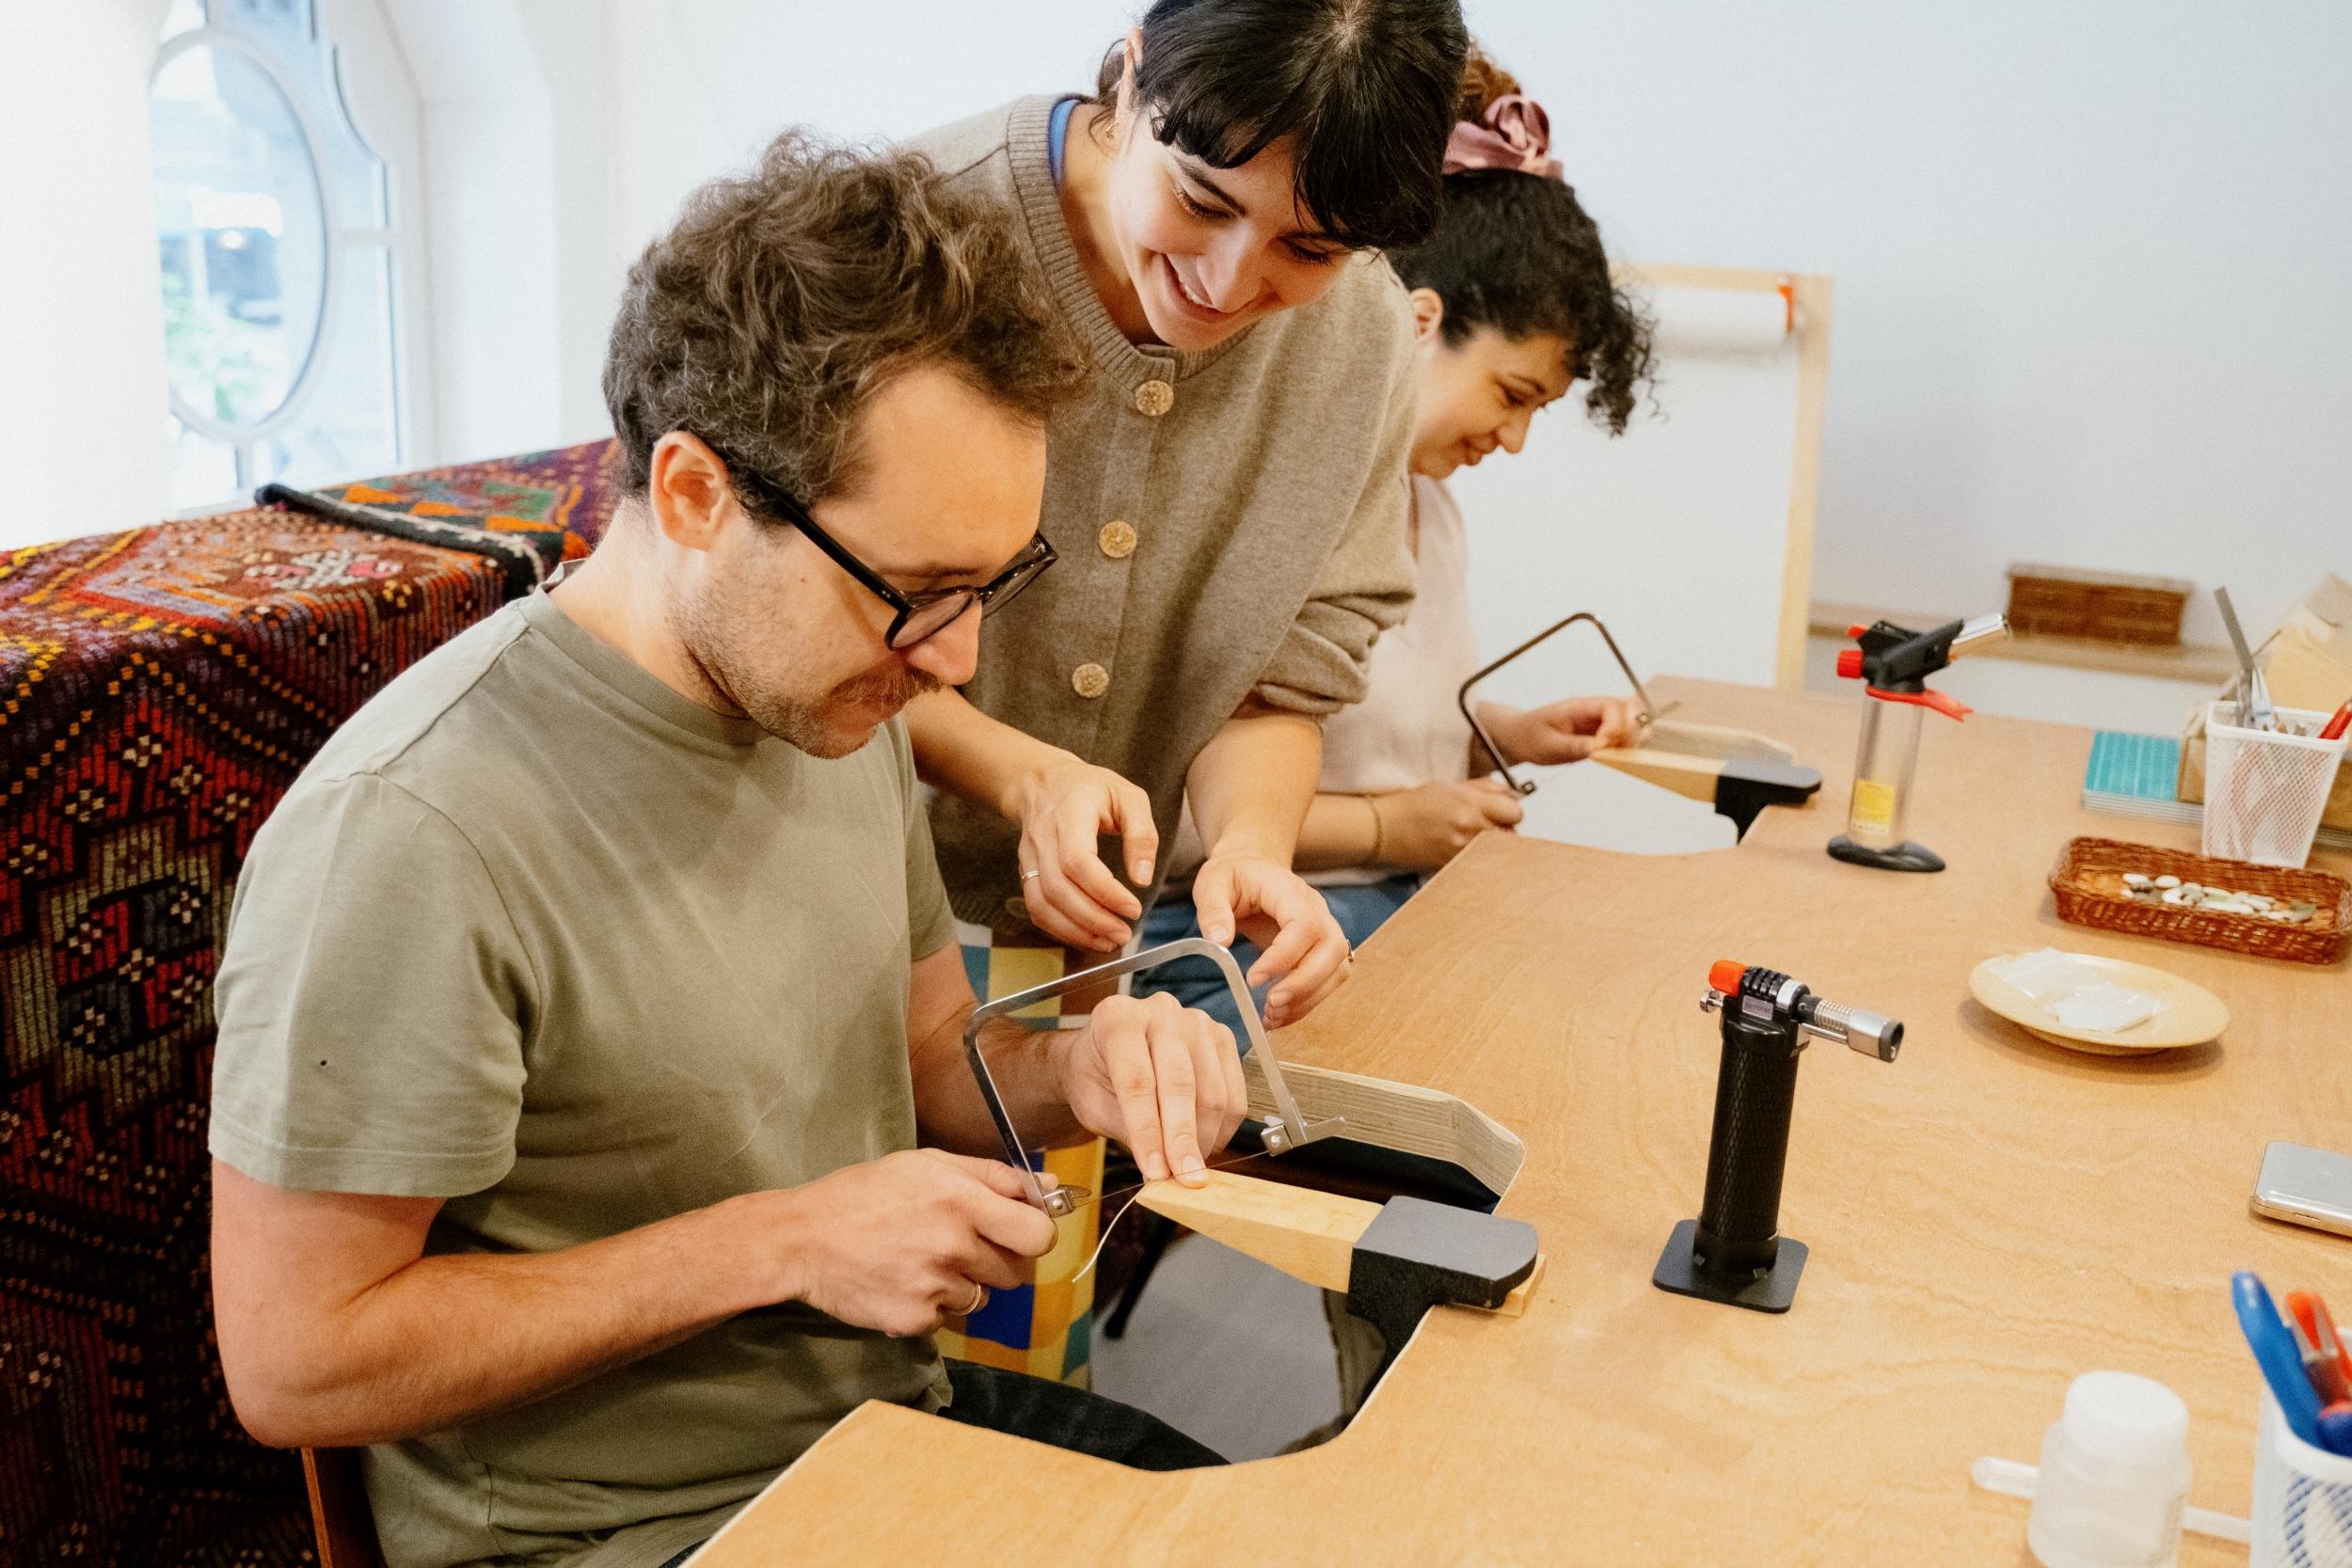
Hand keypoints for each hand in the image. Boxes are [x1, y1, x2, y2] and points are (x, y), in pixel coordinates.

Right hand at [771, 1149, 1057, 1336]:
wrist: (803, 1239)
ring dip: (964, 1281)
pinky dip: (933, 1303)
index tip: (1018, 1230)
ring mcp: (935, 1287)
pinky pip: (948, 1316)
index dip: (1035, 1234)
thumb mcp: (929, 1164)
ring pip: (982, 1295)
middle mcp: (953, 1245)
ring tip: (922, 1257)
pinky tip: (903, 1279)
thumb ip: (994, 1175)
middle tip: (961, 1242)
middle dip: (999, 1258)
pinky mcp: (916, 1319)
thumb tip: (1051, 1187)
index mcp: (962, 1199)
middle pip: (1017, 1271)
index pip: (1039, 1235)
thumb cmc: (866, 1193)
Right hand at [1011, 754, 1158, 949]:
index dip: (1105, 891)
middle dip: (1093, 920)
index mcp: (1070, 815)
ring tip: (1109, 941)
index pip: (1078, 861)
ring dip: (1075, 931)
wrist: (1043, 782)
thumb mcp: (1128, 796)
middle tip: (1124, 934)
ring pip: (1042, 904)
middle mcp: (1043, 838)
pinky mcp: (1026, 872)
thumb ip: (1141, 834)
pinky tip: (1087, 935)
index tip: (1133, 909)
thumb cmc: (1091, 789)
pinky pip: (1036, 908)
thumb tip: (1142, 879)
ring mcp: (1029, 857)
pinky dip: (1060, 929)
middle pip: (1058, 889)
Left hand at [1054, 991, 1247, 1183]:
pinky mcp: (1223, 1038)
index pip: (1138, 1080)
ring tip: (1189, 1165)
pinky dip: (1223, 1129)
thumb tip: (1165, 1170)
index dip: (1148, 1131)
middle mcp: (1160, 1011)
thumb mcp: (1094, 1105)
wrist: (1108, 1052)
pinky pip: (1234, 1094)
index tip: (1155, 1171)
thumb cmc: (1096, 1077)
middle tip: (1184, 1179)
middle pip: (1180, 1083)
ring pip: (1213, 1092)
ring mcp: (1196, 1022)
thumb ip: (1129, 1132)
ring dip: (1204, 1139)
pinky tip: (1205, 1144)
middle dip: (1182, 1140)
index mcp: (1118, 1019)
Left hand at [1189, 853, 1350, 1028]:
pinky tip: (1278, 1014)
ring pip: (1336, 969)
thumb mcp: (1212, 883)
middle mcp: (1317, 910)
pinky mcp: (1321, 951)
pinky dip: (1307, 1002)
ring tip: (1272, 1016)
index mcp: (1291, 891)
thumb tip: (1220, 941)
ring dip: (1308, 998)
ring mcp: (1324, 930)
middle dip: (1304, 984)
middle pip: (1332, 949)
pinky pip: (1327, 980)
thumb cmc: (1233, 877)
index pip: (1304, 925)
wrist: (1251, 870)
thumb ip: (1213, 909)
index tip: (1253, 979)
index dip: (1284, 957)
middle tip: (1270, 1005)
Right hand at [1374, 779, 1524, 870]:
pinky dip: (1477, 860)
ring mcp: (1463, 851)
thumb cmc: (1412, 806)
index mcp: (1470, 804)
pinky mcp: (1455, 867)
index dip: (1511, 811)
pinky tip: (1464, 851)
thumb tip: (1509, 793)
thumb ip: (1483, 788)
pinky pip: (1479, 865)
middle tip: (1491, 827)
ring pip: (1498, 853)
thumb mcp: (1449, 786)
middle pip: (1511, 835)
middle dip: (1505, 830)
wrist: (1385, 829)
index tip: (1504, 812)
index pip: (1515, 812)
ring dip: (1493, 847)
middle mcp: (1470, 828)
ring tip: (1475, 840)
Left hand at [1487, 695, 1641, 765]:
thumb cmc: (1529, 736)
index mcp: (1577, 706)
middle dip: (1630, 728)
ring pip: (1629, 720)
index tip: (1603, 744)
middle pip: (1627, 707)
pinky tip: (1618, 757)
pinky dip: (1626, 745)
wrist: (1519, 736)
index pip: (1609, 706)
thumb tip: (1598, 749)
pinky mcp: (1599, 734)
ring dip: (1631, 737)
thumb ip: (1573, 746)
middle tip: (1618, 749)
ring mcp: (1597, 721)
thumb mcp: (1547, 745)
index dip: (1614, 725)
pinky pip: (1621, 735)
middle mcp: (1592, 710)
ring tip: (1619, 754)